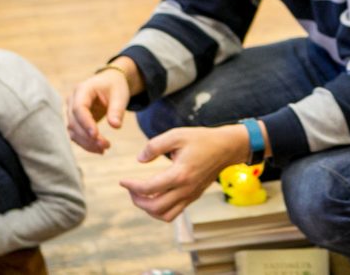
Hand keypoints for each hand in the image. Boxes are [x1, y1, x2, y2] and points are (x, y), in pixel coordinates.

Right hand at [67, 60, 134, 153]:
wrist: (110, 82)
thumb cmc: (115, 86)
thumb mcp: (120, 95)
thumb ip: (117, 110)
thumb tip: (115, 126)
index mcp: (82, 90)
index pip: (79, 108)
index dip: (86, 123)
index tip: (96, 135)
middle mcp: (72, 100)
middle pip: (74, 122)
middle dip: (88, 137)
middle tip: (105, 146)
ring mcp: (71, 110)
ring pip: (73, 131)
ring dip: (86, 143)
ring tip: (104, 149)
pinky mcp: (75, 120)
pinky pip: (76, 134)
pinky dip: (86, 143)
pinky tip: (99, 149)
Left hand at [119, 124, 246, 221]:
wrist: (227, 147)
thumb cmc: (201, 139)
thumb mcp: (177, 135)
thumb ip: (155, 146)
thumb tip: (140, 160)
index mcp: (180, 174)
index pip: (149, 188)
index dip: (132, 186)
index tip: (123, 180)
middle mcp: (185, 189)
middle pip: (155, 208)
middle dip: (137, 200)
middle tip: (131, 188)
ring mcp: (191, 195)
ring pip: (165, 215)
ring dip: (149, 209)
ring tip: (142, 195)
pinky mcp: (194, 196)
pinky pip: (174, 212)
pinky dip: (161, 210)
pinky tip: (155, 196)